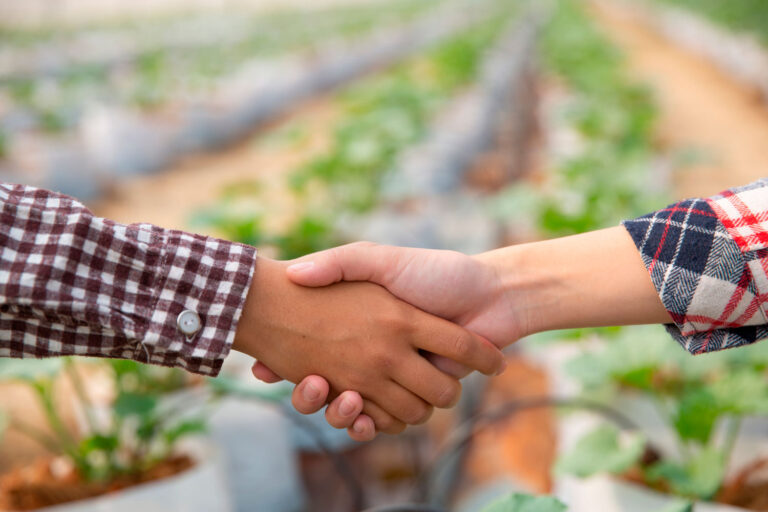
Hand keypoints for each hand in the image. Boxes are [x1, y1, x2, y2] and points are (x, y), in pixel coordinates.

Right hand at [233, 257, 504, 433]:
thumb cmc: (436, 271)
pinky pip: (385, 420)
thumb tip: (295, 274)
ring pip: (354, 409)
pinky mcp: (416, 394)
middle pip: (327, 386)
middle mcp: (374, 354)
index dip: (283, 362)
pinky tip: (357, 412)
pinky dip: (369, 424)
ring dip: (341, 411)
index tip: (262, 366)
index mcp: (362, 326)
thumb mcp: (379, 259)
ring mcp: (394, 376)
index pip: (307, 350)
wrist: (492, 295)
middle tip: (308, 384)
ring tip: (331, 393)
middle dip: (313, 395)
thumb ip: (341, 262)